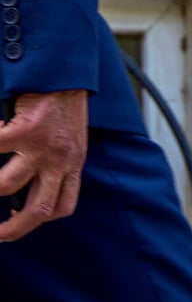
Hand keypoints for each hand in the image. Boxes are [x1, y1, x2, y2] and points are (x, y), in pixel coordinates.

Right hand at [0, 90, 87, 240]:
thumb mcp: (71, 137)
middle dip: (12, 229)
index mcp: (73, 164)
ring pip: (7, 185)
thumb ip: (56, 160)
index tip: (19, 220)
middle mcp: (61, 160)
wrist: (66, 71)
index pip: (63, 206)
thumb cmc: (64, 104)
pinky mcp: (25, 130)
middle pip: (37, 210)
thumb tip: (28, 183)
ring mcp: (43, 147)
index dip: (40, 219)